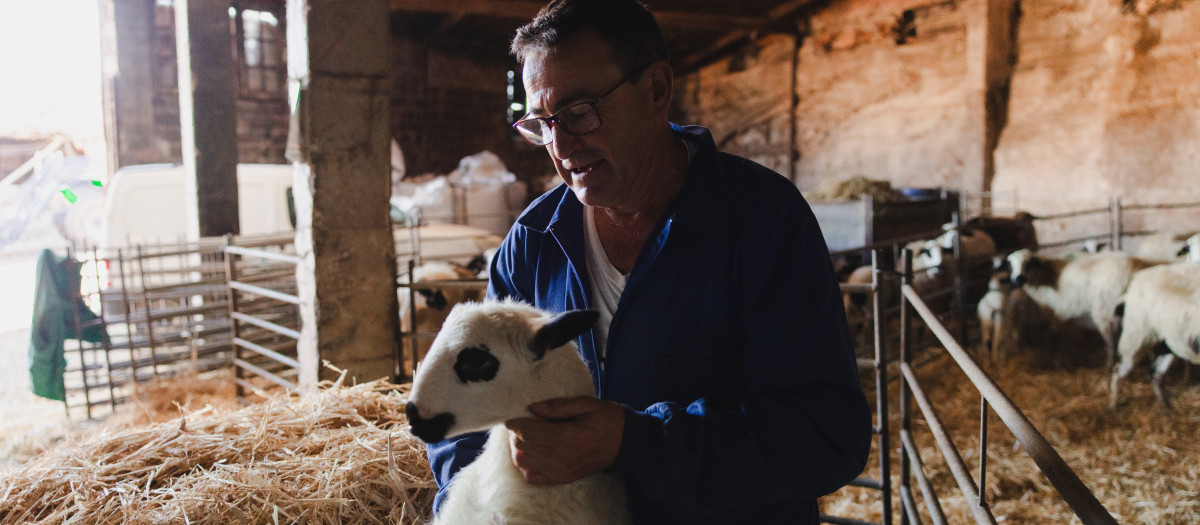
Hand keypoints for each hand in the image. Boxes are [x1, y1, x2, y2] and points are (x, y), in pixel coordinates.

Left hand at [504, 396, 624, 484]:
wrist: (624, 443)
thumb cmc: (606, 419)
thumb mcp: (586, 404)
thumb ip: (558, 406)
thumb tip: (532, 408)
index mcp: (568, 437)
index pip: (528, 433)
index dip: (515, 423)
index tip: (515, 414)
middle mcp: (562, 458)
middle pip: (521, 447)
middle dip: (515, 434)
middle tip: (522, 422)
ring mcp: (560, 471)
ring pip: (522, 462)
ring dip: (518, 448)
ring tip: (526, 436)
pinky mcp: (561, 479)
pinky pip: (531, 476)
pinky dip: (525, 464)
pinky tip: (532, 452)